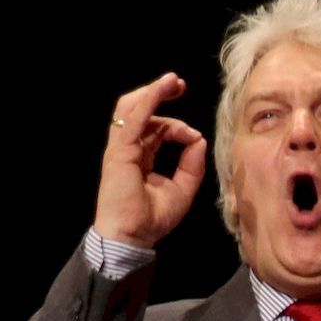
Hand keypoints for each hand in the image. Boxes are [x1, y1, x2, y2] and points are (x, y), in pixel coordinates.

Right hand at [94, 72, 206, 248]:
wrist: (131, 238)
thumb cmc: (151, 220)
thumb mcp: (182, 191)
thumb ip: (192, 166)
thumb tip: (200, 140)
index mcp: (141, 156)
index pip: (156, 129)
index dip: (177, 127)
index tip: (193, 137)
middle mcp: (129, 148)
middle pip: (142, 111)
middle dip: (160, 94)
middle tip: (179, 85)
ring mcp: (122, 147)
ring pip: (133, 106)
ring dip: (154, 91)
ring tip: (172, 82)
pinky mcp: (120, 149)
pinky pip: (134, 116)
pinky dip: (149, 100)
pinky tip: (163, 88)